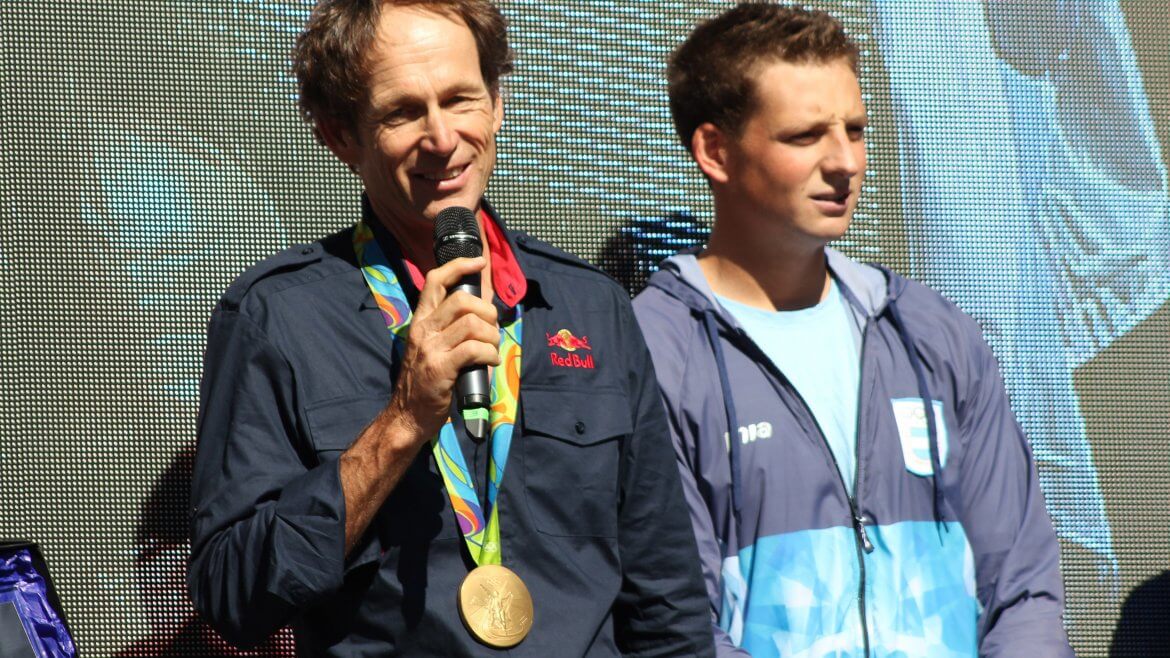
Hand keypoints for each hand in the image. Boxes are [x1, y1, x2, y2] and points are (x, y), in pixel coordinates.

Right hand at [385, 256, 498, 444]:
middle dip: (487, 312)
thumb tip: (482, 312)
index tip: (479, 263)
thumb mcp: (430, 347)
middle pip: (462, 300)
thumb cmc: (424, 383)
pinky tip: (489, 363)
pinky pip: (474, 350)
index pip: (435, 280)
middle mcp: (423, 330)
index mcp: (420, 321)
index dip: (459, 266)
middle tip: (491, 330)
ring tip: (491, 351)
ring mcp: (431, 349)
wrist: (406, 416)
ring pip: (473, 324)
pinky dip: (490, 355)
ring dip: (492, 337)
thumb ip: (448, 328)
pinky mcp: (441, 368)